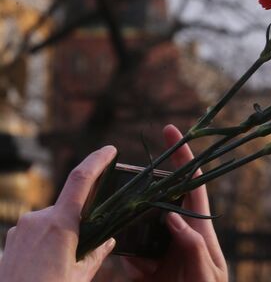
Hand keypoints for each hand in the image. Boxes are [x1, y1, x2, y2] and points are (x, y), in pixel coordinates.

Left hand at [0, 146, 117, 281]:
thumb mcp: (80, 277)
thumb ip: (96, 254)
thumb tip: (108, 240)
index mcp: (60, 225)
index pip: (80, 180)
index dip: (97, 161)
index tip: (110, 151)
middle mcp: (39, 219)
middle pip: (70, 207)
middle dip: (82, 221)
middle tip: (85, 248)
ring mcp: (22, 227)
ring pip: (54, 220)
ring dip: (63, 234)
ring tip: (61, 264)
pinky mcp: (12, 238)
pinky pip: (37, 230)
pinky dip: (48, 240)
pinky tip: (46, 264)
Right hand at [122, 125, 226, 281]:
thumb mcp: (207, 274)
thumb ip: (194, 247)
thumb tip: (173, 218)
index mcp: (200, 232)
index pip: (193, 187)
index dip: (184, 158)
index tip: (172, 130)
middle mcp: (180, 237)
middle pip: (160, 202)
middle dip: (145, 192)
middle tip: (129, 182)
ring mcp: (161, 253)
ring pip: (140, 227)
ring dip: (129, 225)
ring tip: (123, 225)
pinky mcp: (145, 272)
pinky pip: (130, 256)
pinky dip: (123, 255)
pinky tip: (122, 259)